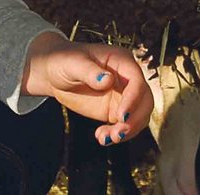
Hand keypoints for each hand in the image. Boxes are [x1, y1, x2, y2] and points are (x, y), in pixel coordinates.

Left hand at [21, 32, 151, 146]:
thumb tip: (107, 80)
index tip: (120, 116)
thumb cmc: (64, 60)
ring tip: (106, 138)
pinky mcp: (115, 110)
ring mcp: (123, 96)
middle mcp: (127, 79)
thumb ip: (89, 71)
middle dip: (135, 120)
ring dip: (128, 131)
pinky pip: (124, 125)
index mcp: (122, 61)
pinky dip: (116, 134)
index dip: (133, 99)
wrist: (55, 73)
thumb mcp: (73, 63)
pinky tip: (100, 137)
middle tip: (117, 133)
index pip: (137, 81)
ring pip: (139, 116)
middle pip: (145, 101)